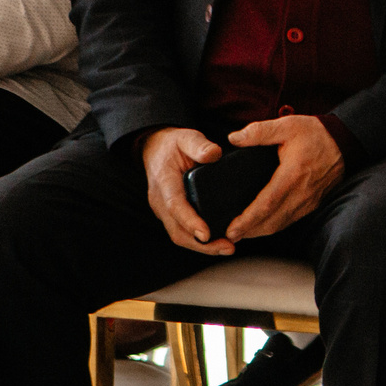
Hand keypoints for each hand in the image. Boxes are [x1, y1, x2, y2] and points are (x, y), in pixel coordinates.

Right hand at [143, 127, 230, 253]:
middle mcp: (160, 201)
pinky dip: (200, 242)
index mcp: (164, 181)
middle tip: (228, 247)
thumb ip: (199, 145)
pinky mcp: (171, 216)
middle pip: (177, 230)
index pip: (175, 205)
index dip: (190, 222)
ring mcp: (164, 211)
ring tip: (228, 248)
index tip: (206, 234)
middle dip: (202, 244)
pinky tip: (220, 243)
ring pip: (180, 236)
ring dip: (203, 247)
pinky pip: (183, 232)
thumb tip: (214, 154)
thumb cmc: (174, 145)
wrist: (156, 150)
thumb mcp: (186, 137)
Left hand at [222, 115, 346, 242]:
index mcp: (292, 174)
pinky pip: (290, 220)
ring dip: (260, 232)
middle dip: (249, 232)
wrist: (346, 142)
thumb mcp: (287, 125)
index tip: (231, 230)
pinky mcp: (313, 203)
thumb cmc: (315, 133)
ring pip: (281, 224)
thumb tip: (233, 138)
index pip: (267, 204)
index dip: (248, 220)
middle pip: (272, 221)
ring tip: (241, 234)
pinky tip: (261, 225)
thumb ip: (259, 131)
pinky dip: (273, 226)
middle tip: (228, 237)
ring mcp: (309, 201)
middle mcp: (301, 193)